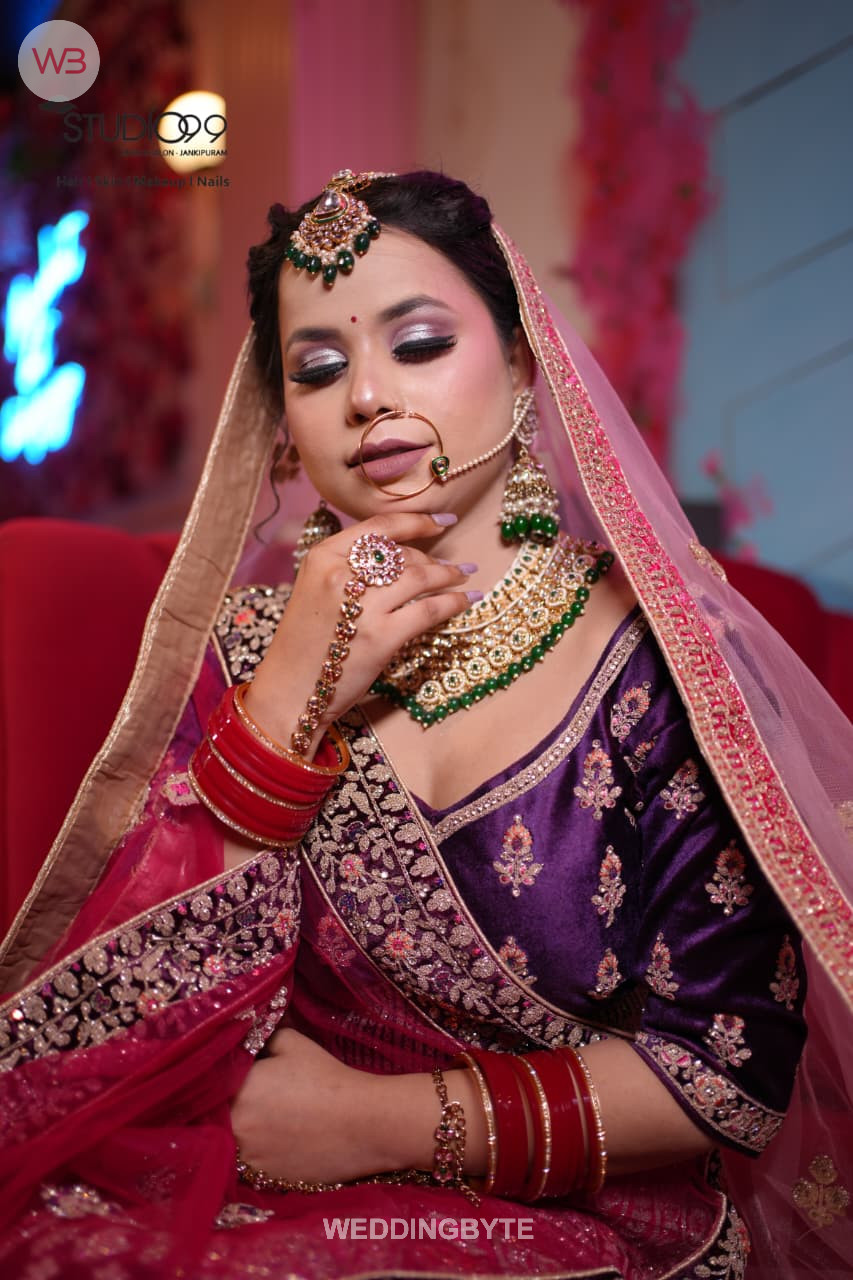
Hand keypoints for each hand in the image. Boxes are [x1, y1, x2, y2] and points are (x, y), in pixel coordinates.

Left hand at [230, 1028, 486, 1185]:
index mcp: (236, 1088)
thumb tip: (243, 1033)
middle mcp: (233, 1126)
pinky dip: (244, 1153)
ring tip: (246, 1119)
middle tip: (229, 1095)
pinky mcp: (260, 1178)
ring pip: (221, 1143)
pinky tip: (260, 1141)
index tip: (215, 1072)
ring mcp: (245, 1157)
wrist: (363, 1123)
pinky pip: (239, 1163)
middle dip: (214, 1106)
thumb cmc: (327, 1078)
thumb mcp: (292, 1043)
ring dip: (226, 1132)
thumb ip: (260, 1036)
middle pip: (209, 1117)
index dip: (208, 1078)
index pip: (204, 1084)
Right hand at [243, 512, 473, 753]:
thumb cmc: (304, 644)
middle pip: (402, 554)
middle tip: (452, 567)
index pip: (380, 527)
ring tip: (464, 577)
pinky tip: (467, 600)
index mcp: (323, 556)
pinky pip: (428, 610)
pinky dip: (453, 603)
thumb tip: (398, 556)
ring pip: (420, 577)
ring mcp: (362, 605)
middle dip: (433, 560)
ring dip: (449, 575)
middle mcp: (340, 574)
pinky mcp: (381, 636)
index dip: (418, 521)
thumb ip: (347, 568)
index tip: (444, 522)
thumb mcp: (314, 590)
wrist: (289, 690)